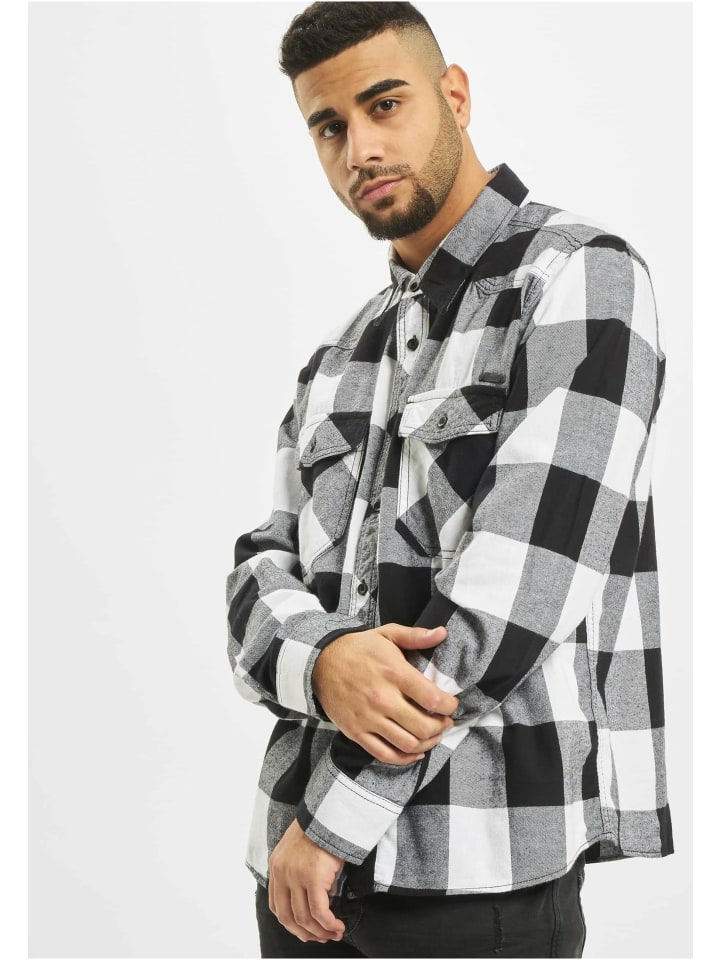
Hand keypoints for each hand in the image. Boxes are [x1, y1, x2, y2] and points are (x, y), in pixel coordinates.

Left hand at [268, 819, 345, 943]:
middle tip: (321, 938)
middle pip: (288, 917)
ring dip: (320, 931)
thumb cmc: (320, 828)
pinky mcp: (313, 877)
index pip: (277, 906)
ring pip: (304, 917)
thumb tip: (310, 896)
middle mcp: (282, 873)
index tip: (305, 930)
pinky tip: (337, 926)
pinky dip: (328, 924)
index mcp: (276, 866)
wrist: (329, 812)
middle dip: (305, 933)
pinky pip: (319, 911)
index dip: (291, 923)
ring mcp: (296, 876)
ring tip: (334, 934)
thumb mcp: (299, 849)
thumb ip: (297, 870)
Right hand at [312, 623, 459, 763]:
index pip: (431, 698)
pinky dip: (405, 759)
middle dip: (441, 727)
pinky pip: (385, 754)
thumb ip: (416, 636)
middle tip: (445, 722)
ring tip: (433, 735)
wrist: (320, 663)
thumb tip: (442, 633)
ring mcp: (369, 719)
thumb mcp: (387, 634)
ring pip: (407, 744)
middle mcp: (382, 699)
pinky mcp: (357, 733)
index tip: (451, 704)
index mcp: (393, 673)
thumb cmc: (357, 648)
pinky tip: (414, 752)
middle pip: (423, 726)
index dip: (449, 706)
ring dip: (428, 744)